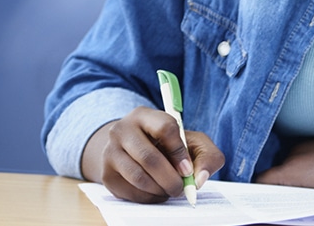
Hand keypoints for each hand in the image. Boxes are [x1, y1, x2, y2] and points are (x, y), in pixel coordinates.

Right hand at [82, 107, 225, 203]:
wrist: (134, 150)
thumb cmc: (170, 145)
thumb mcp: (193, 143)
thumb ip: (207, 156)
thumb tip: (199, 179)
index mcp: (145, 115)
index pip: (165, 128)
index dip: (179, 152)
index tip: (187, 169)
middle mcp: (122, 130)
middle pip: (149, 157)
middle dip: (170, 178)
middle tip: (181, 188)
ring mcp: (110, 152)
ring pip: (138, 177)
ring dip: (160, 189)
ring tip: (170, 190)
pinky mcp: (106, 175)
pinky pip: (129, 191)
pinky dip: (148, 197)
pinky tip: (157, 192)